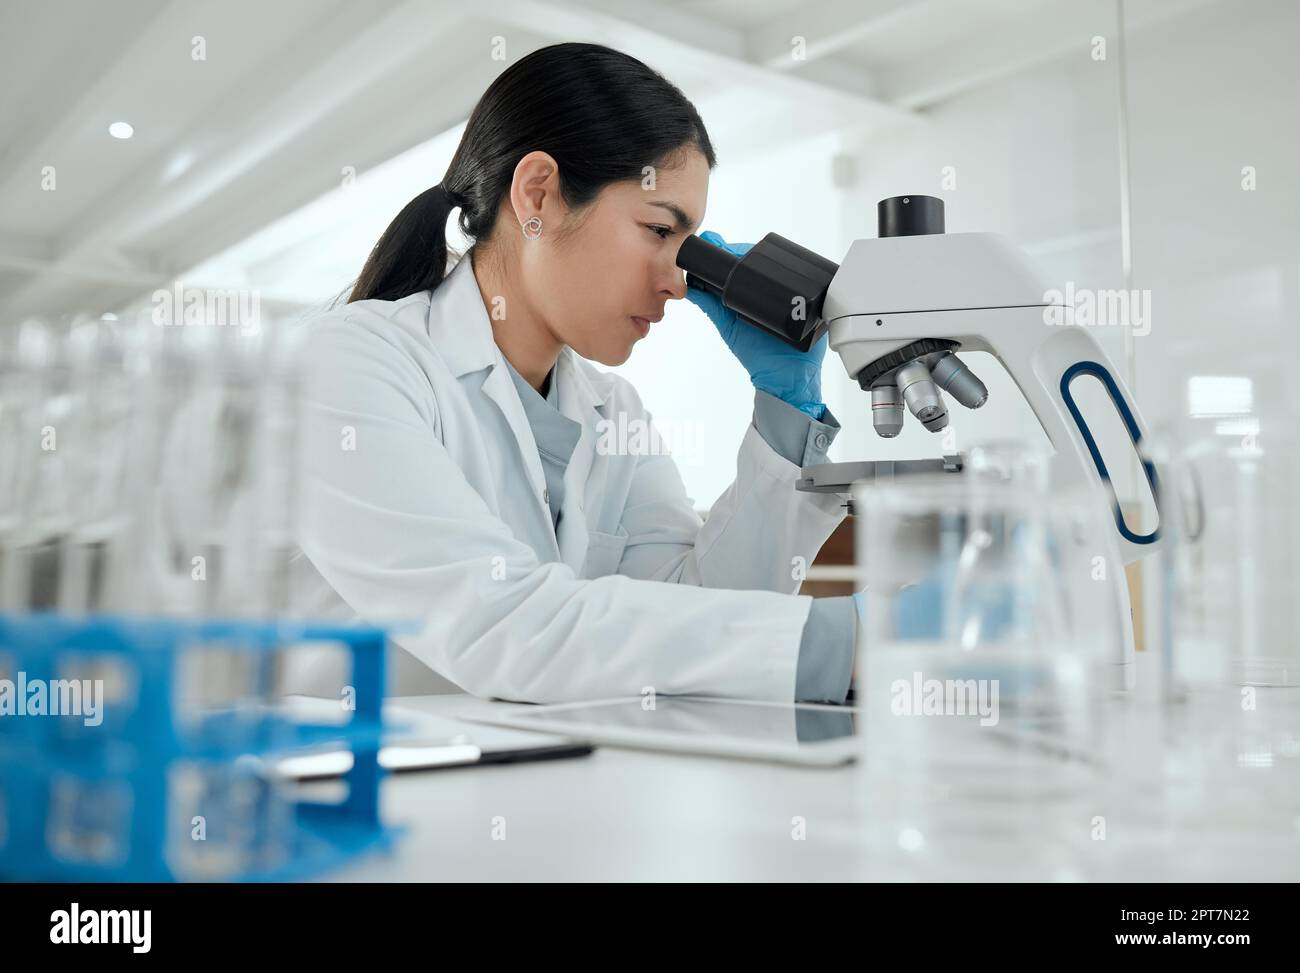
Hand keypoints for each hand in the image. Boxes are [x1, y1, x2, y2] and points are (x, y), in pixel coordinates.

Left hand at [685, 230, 828, 419]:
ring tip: (753, 256)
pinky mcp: (812, 301)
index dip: (733, 251)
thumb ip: (713, 308)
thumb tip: (692, 289)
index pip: (746, 263)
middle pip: (765, 259)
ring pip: (786, 266)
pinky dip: (797, 273)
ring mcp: (795, 294)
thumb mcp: (730, 327)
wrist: (786, 377)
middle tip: (733, 249)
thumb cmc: (758, 354)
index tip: (717, 241)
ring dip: (772, 258)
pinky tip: (782, 270)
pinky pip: (808, 281)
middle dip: (749, 250)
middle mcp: (776, 291)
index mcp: (756, 294)